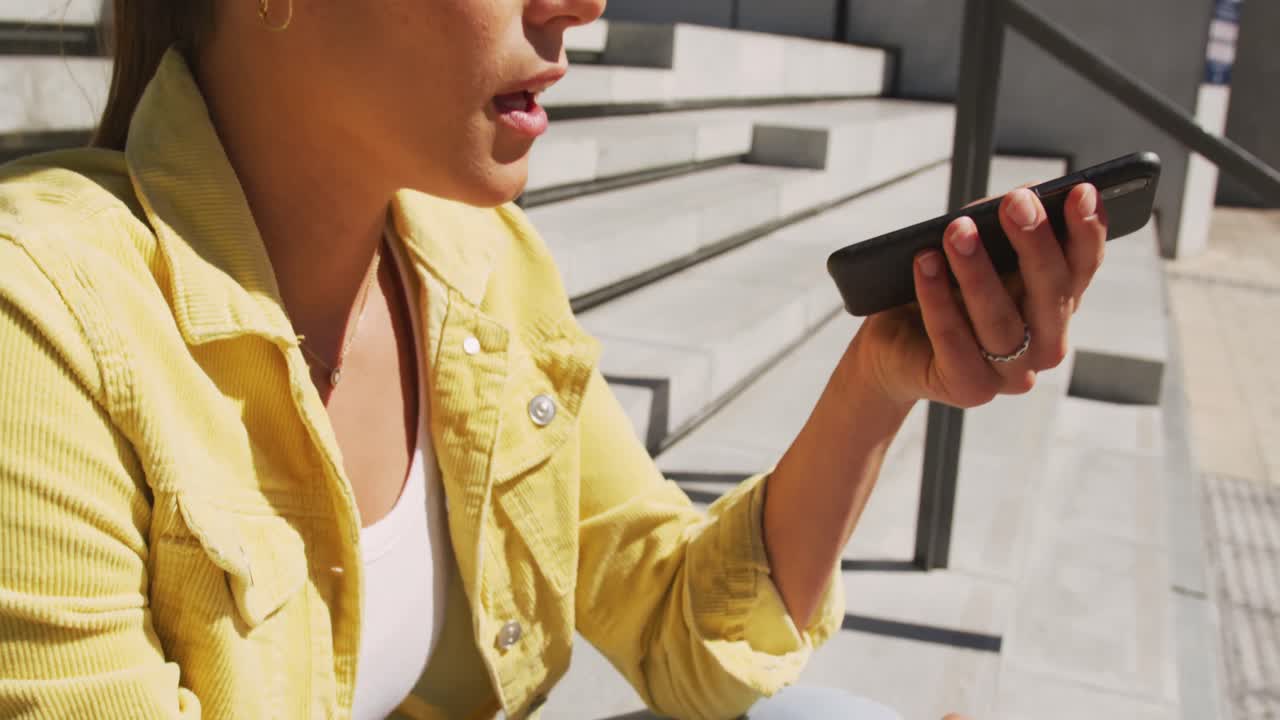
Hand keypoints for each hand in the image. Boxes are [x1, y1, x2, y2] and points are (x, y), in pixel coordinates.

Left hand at [849, 183, 1106, 408]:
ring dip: (978, 271)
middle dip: (1035, 243)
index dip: (1087, 231)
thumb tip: (1023, 195)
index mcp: (1056, 306)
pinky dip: (937, 299)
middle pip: (1051, 293)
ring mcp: (1010, 374)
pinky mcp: (970, 388)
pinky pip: (954, 341)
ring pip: (1000, 320)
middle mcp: (1045, 345)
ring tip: (956, 230)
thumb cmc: (940, 290)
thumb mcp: (973, 251)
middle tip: (1017, 202)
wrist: (891, 348)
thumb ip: (999, 227)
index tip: (1082, 191)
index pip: (1082, 268)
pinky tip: (925, 263)